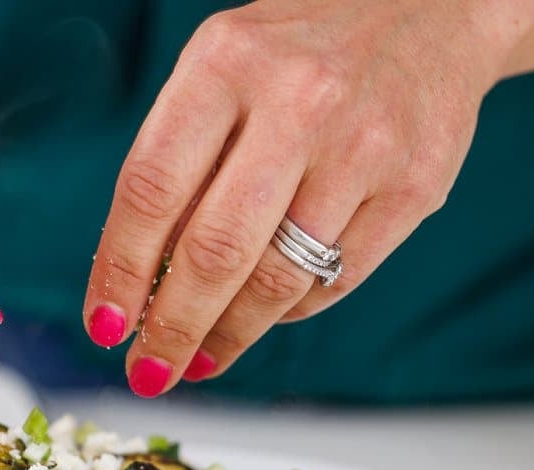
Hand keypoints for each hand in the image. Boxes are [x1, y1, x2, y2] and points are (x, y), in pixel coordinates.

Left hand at [82, 0, 510, 396]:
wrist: (428, 9)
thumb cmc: (298, 51)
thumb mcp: (221, 72)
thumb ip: (180, 161)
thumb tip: (140, 278)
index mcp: (225, 63)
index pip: (151, 190)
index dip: (120, 271)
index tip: (105, 325)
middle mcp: (297, 102)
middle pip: (215, 251)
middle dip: (172, 328)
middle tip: (150, 370)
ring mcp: (363, 147)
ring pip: (278, 281)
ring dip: (228, 336)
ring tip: (198, 360)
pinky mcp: (415, 187)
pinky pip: (334, 281)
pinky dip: (287, 312)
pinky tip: (261, 317)